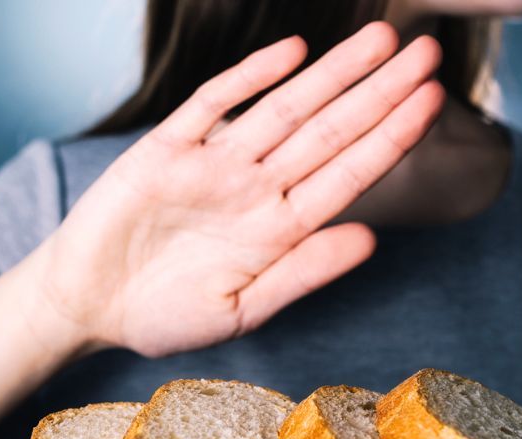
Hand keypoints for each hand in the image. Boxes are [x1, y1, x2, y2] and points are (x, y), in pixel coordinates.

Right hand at [38, 21, 443, 357]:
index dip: (392, 138)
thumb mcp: (240, 309)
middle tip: (429, 52)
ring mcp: (214, 164)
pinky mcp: (166, 148)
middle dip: (380, 91)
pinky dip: (251, 76)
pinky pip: (213, 103)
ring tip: (381, 38)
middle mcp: (256, 188)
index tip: (434, 104)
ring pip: (284, 108)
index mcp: (279, 229)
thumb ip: (303, 274)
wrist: (87, 305)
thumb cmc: (163, 316)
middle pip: (330, 130)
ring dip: (331, 73)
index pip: (349, 174)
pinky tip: (294, 51)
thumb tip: (370, 240)